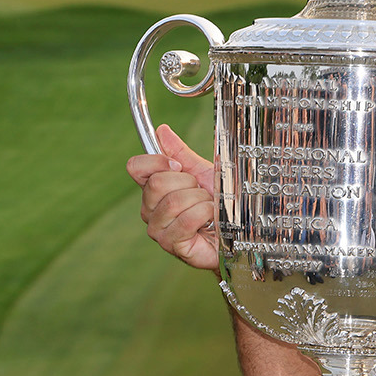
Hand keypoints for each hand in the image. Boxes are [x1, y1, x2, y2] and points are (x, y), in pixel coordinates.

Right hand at [125, 124, 218, 270]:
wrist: (239, 230)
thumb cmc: (221, 204)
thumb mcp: (203, 173)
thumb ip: (181, 154)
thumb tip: (161, 131)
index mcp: (154, 189)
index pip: (136, 167)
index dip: (157, 161)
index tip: (179, 165)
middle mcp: (150, 209)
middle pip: (157, 183)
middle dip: (189, 183)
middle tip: (201, 193)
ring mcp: (158, 229)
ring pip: (173, 201)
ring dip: (201, 200)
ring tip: (208, 208)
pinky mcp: (172, 244)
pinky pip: (187, 220)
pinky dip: (206, 214)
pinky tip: (211, 220)